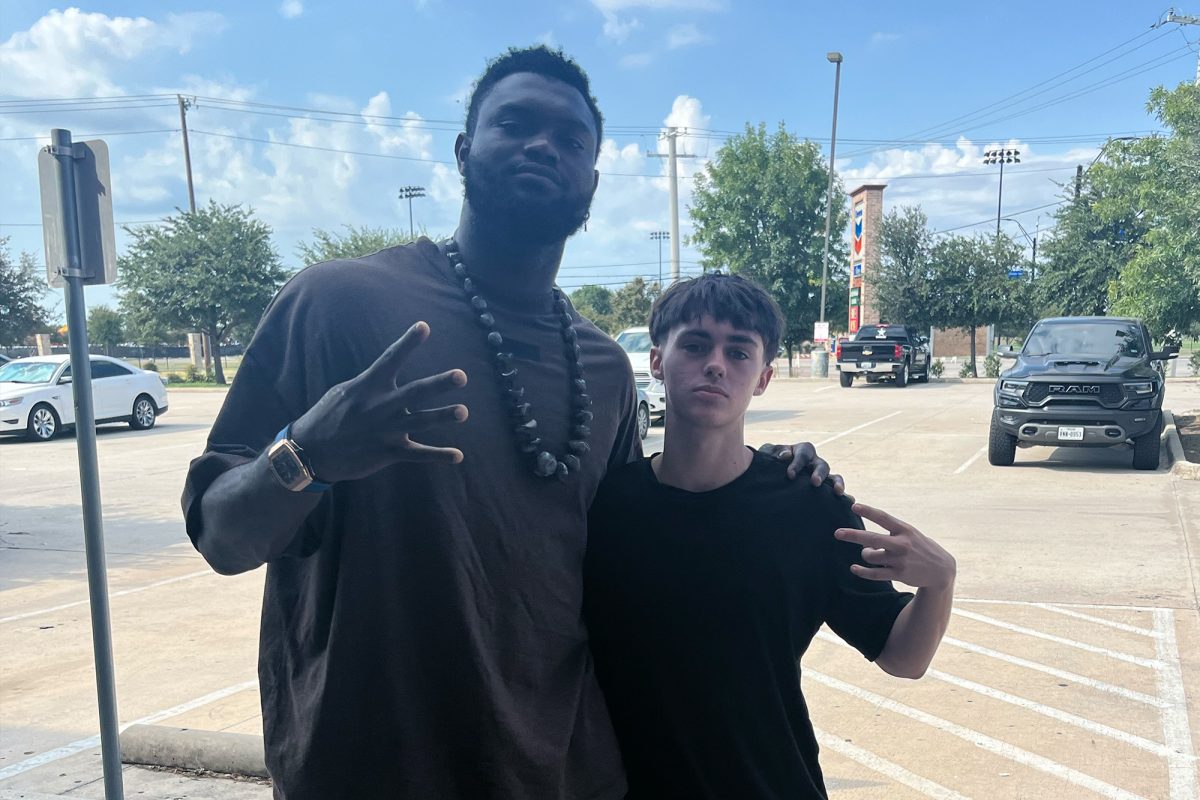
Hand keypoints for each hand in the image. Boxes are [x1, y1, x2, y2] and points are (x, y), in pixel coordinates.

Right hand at [290, 322, 468, 481]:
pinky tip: (458, 456)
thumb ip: (370, 383)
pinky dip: (438, 456)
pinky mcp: (387, 453)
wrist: (310, 452)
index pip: (390, 359)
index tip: (424, 326)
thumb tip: (389, 373)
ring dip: (443, 416)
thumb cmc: (328, 417)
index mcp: (368, 386)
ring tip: (463, 411)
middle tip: (461, 376)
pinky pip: (417, 455)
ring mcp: (385, 431)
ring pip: (420, 422)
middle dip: (439, 384)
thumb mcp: (344, 392)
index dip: (408, 342)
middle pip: (415, 392)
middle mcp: (380, 406)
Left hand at [758, 442, 847, 497]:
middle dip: (819, 473)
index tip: (790, 475)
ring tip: (838, 492)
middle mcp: (814, 462)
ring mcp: (822, 475)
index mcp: (802, 451)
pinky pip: (836, 489)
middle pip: (821, 465)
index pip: (803, 454)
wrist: (772, 477)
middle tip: (815, 483)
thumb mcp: (769, 455)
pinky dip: (843, 494)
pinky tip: (848, 501)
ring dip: (836, 483)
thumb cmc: (771, 463)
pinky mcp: (825, 488)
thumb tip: (785, 456)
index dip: (798, 463)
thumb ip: (775, 452)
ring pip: (833, 476)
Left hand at [835, 503, 955, 590]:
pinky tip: (854, 568)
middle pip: (872, 538)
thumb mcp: (910, 534)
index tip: (854, 506)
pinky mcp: (899, 575)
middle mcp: (902, 544)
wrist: (941, 570)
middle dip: (853, 535)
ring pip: (871, 557)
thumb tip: (864, 542)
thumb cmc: (920, 548)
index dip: (868, 511)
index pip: (883, 518)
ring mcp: (900, 560)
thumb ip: (889, 534)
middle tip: (837, 533)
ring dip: (865, 555)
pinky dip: (862, 571)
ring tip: (868, 554)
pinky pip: (875, 574)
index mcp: (905, 530)